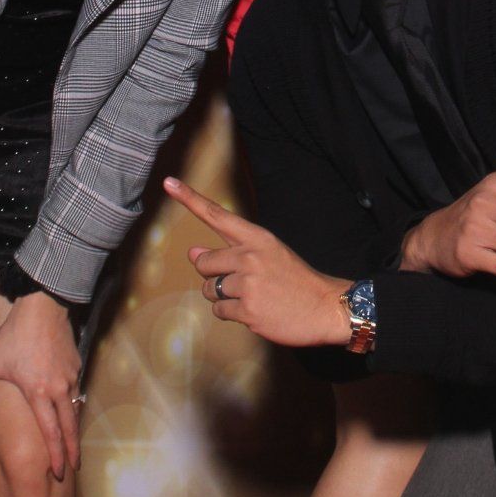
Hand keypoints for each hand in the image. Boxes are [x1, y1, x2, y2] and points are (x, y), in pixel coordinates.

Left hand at [0, 293, 81, 480]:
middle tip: (73, 468)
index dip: (55, 455)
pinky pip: (76, 388)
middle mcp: (58, 389)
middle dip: (72, 451)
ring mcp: (71, 376)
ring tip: (72, 442)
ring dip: (74, 427)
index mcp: (38, 393)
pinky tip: (68, 406)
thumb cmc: (14, 336)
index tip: (58, 472)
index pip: (50, 432)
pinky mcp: (77, 364)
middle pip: (70, 427)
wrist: (43, 306)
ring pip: (75, 408)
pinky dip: (73, 402)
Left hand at [163, 177, 349, 348]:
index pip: (217, 215)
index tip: (169, 183)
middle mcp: (250, 256)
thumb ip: (231, 251)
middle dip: (213, 274)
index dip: (190, 198)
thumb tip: (193, 252)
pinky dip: (231, 313)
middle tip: (239, 281)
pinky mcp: (247, 310)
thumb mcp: (269, 254)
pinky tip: (254, 311)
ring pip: (210, 290)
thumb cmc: (295, 279)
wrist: (325, 306)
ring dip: (222, 296)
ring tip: (251, 296)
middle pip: (205, 262)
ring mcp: (248, 284)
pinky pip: (219, 311)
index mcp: (258, 238)